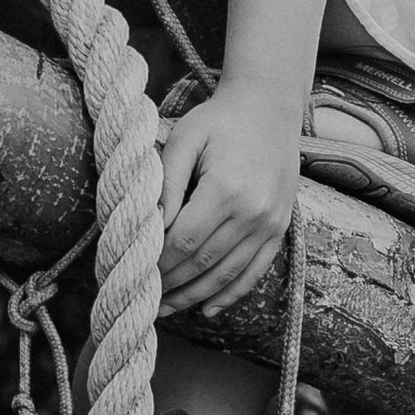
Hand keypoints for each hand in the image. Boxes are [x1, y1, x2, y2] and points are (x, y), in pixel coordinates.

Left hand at [157, 79, 302, 310]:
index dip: (157, 263)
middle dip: (170, 284)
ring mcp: (271, 223)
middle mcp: (253, 212)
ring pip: (227, 274)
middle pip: (203, 262)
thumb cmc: (219, 120)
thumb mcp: (185, 140)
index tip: (134, 273)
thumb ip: (167, 183)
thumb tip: (150, 228)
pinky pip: (255, 271)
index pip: (183, 241)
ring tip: (166, 309)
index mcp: (226, 189)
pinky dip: (230, 294)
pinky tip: (207, 309)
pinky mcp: (280, 228)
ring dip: (194, 296)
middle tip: (142, 298)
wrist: (269, 106)